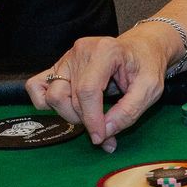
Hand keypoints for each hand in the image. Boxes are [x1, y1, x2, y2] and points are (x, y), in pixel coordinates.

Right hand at [25, 28, 172, 153]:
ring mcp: (67, 57)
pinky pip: (37, 87)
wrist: (141, 48)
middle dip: (85, 121)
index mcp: (104, 51)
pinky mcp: (58, 66)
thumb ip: (129, 112)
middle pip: (68, 97)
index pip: (87, 91)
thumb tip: (104, 132)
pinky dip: (48, 103)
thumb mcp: (150, 89)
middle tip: (105, 129)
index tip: (101, 138)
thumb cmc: (147, 66)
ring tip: (91, 115)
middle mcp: (81, 51)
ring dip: (69, 114)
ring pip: (52, 96)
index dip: (91, 120)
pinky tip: (70, 107)